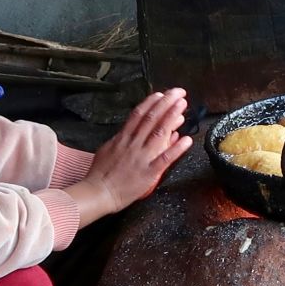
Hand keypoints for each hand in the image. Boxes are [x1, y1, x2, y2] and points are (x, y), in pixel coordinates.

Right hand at [69, 88, 189, 223]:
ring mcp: (141, 158)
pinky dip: (176, 149)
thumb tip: (133, 129)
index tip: (162, 94)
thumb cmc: (100, 174)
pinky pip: (164, 159)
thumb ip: (121, 138)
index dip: (151, 103)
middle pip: (151, 119)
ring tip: (183, 106)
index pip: (138, 115)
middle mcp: (133, 144)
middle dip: (165, 103)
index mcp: (123, 138)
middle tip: (178, 92)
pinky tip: (186, 139)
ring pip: (158, 134)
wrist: (98, 192)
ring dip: (171, 117)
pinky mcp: (148, 173)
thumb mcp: (107, 149)